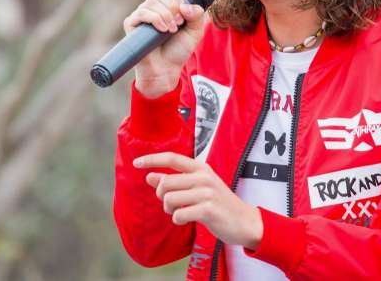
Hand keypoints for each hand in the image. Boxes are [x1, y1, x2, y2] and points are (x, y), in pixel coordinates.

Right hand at [123, 0, 207, 97]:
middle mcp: (151, 7)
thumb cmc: (178, 50)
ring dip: (167, 16)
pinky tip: (162, 30)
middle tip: (178, 24)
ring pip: (153, 1)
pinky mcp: (131, 24)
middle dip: (174, 8)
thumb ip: (197, 15)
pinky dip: (156, 19)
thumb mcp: (195, 31)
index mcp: (164, 4)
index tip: (182, 9)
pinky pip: (143, 12)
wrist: (166, 69)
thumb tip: (185, 5)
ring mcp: (140, 15)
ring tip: (171, 31)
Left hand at [133, 152, 263, 249]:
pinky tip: (186, 219)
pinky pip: (178, 214)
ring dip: (169, 210)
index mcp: (200, 168)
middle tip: (170, 204)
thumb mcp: (197, 188)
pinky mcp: (208, 209)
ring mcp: (207, 192)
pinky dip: (178, 219)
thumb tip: (149, 177)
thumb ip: (174, 181)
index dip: (152, 159)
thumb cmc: (218, 204)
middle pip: (166, 182)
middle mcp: (203, 176)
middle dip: (161, 197)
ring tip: (180, 212)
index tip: (136, 163)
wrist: (244, 221)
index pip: (172, 158)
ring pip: (169, 199)